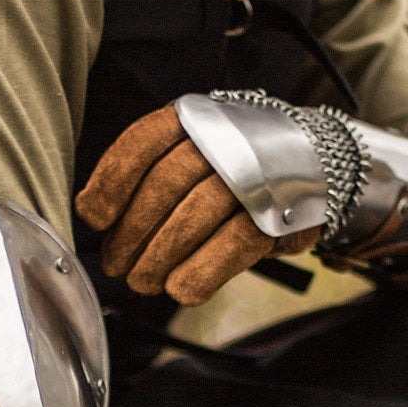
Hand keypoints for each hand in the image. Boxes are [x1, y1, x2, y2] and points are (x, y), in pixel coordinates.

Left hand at [75, 103, 318, 306]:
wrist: (314, 163)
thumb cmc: (233, 166)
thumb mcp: (192, 153)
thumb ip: (149, 174)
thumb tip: (93, 213)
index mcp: (194, 117)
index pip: (143, 142)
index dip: (111, 182)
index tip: (94, 218)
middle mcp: (226, 138)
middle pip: (164, 185)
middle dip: (132, 233)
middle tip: (117, 265)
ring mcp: (256, 173)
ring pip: (194, 216)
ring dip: (159, 258)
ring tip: (143, 280)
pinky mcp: (279, 212)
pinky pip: (233, 244)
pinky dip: (201, 272)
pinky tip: (180, 288)